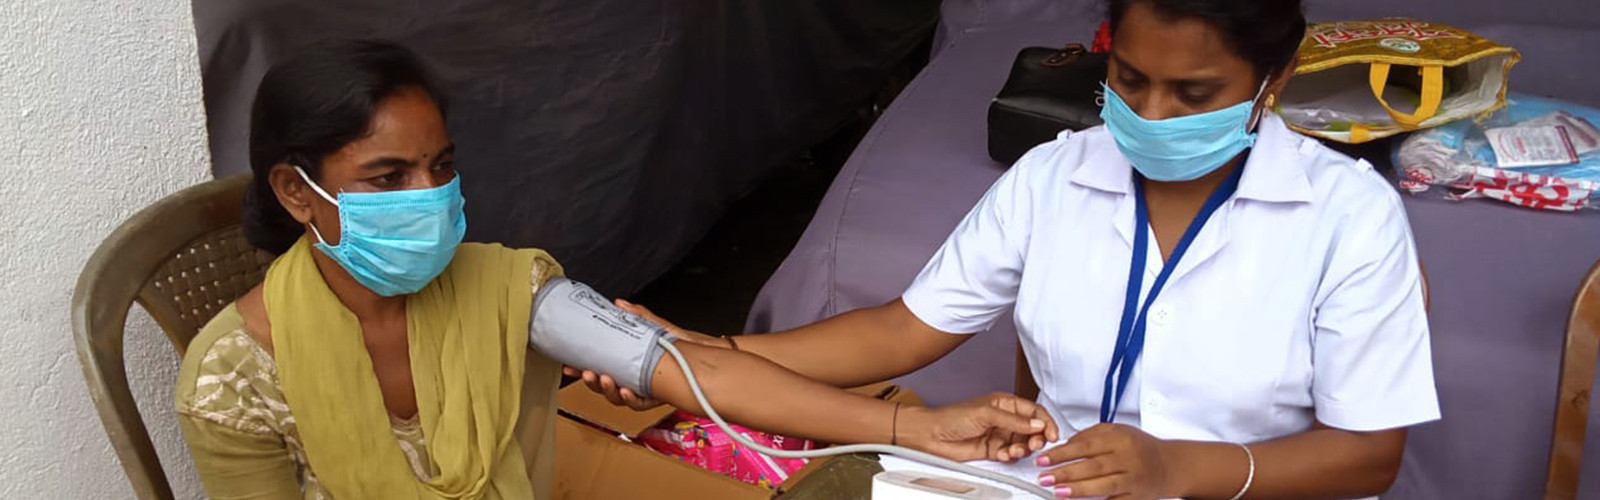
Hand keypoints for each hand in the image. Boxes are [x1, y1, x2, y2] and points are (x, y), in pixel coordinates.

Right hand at [560, 299, 723, 410]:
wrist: (704, 355)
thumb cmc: (678, 344)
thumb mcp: (656, 327)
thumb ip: (638, 317)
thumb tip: (619, 303)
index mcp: (625, 366)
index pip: (598, 370)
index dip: (581, 371)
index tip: (568, 366)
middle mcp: (631, 380)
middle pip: (604, 388)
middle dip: (592, 383)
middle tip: (589, 373)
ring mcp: (643, 390)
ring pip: (618, 398)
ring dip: (609, 391)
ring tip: (607, 380)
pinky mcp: (657, 396)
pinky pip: (640, 404)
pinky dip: (632, 399)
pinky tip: (628, 391)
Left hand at [897, 392, 1059, 461]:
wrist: (931, 435)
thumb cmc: (952, 417)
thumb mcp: (986, 414)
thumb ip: (1013, 420)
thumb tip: (1036, 424)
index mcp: (1005, 404)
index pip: (1034, 412)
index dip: (1046, 422)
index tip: (1053, 434)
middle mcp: (1005, 419)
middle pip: (1032, 430)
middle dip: (1036, 438)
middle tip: (1034, 445)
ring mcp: (999, 435)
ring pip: (1023, 444)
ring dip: (1023, 449)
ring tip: (1015, 451)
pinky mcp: (993, 450)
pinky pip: (1010, 454)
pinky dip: (1010, 456)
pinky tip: (1004, 455)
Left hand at [1035, 423, 1175, 498]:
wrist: (1170, 465)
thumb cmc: (1141, 447)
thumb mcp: (1118, 431)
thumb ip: (1091, 435)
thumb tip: (1064, 445)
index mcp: (1120, 439)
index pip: (1085, 445)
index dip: (1062, 453)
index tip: (1043, 459)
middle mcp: (1128, 458)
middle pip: (1092, 466)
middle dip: (1065, 472)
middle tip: (1044, 477)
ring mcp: (1133, 479)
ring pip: (1104, 485)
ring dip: (1079, 489)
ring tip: (1058, 491)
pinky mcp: (1137, 497)